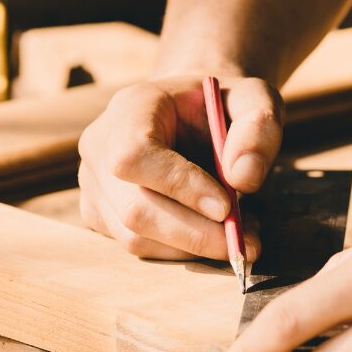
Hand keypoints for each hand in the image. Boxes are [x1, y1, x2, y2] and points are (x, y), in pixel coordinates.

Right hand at [78, 73, 282, 259]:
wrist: (193, 115)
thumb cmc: (224, 107)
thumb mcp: (254, 100)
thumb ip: (258, 128)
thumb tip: (244, 179)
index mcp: (131, 107)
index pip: (134, 155)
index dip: (178, 186)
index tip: (226, 207)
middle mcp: (100, 146)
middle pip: (134, 209)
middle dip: (196, 234)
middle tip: (246, 243)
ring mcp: (93, 184)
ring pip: (136, 237)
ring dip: (194, 247)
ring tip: (239, 234)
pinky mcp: (99, 215)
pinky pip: (138, 246)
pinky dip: (181, 251)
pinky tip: (212, 234)